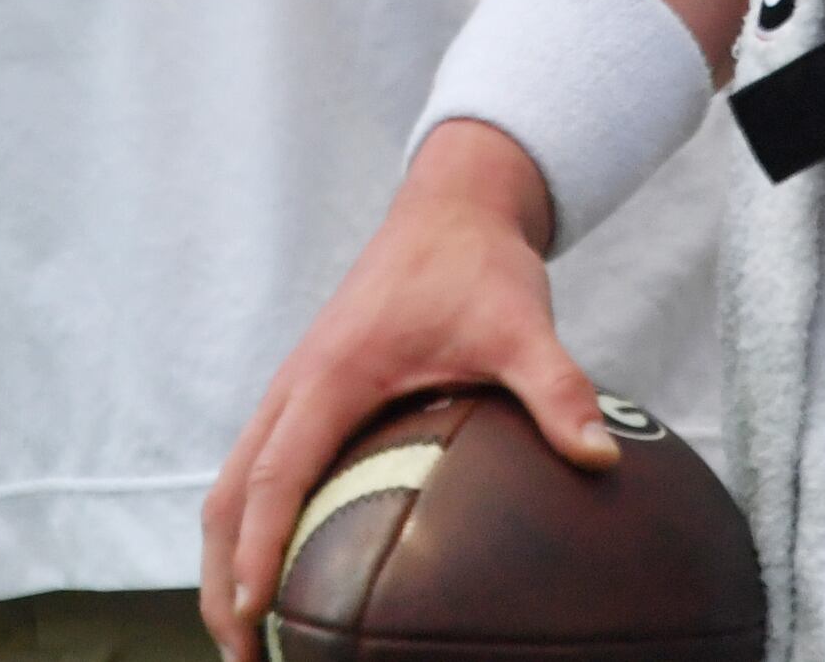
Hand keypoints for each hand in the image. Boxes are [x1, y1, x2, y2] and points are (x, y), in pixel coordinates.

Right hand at [200, 122, 609, 661]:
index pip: (275, 475)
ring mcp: (295, 388)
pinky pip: (260, 467)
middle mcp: (297, 385)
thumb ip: (558, 388)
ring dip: (228, 555)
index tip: (250, 613)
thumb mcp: (523, 322)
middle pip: (229, 494)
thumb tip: (602, 458)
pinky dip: (252, 523)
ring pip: (233, 482)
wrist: (450, 206)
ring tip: (249, 631)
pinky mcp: (308, 393)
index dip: (257, 548)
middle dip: (222, 577)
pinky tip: (289, 572)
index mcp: (331, 375)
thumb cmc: (479, 265)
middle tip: (241, 655)